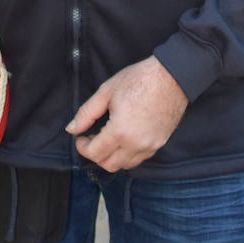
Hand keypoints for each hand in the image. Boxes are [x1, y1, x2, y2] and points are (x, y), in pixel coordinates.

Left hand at [66, 57, 187, 171]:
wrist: (172, 77)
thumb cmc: (139, 79)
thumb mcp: (106, 91)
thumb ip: (86, 113)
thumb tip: (72, 129)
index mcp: (120, 131)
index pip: (95, 154)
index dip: (83, 147)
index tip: (80, 137)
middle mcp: (136, 145)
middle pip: (109, 165)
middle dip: (96, 155)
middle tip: (91, 138)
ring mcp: (150, 146)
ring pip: (125, 165)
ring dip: (112, 157)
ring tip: (107, 137)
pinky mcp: (160, 144)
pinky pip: (139, 158)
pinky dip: (128, 154)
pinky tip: (124, 137)